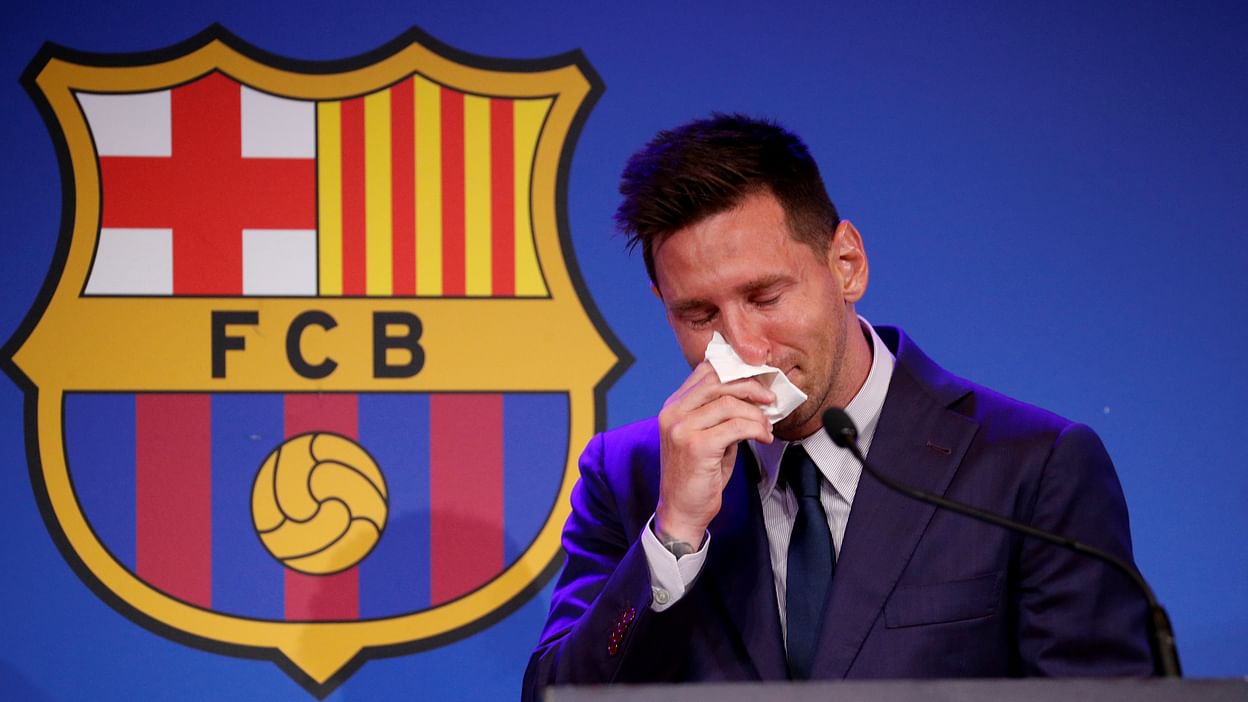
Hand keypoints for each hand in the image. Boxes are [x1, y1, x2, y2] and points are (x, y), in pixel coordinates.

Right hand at [655, 361, 774, 545]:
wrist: (682, 511)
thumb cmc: (697, 475)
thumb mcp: (705, 436)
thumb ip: (719, 413)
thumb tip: (753, 394)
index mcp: (673, 406)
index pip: (705, 371)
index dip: (735, 370)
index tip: (758, 379)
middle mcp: (673, 413)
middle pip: (719, 382)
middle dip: (751, 387)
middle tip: (770, 399)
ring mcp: (682, 428)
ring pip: (730, 404)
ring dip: (756, 414)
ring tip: (766, 426)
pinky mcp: (696, 446)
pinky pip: (736, 427)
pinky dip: (756, 429)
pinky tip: (764, 437)